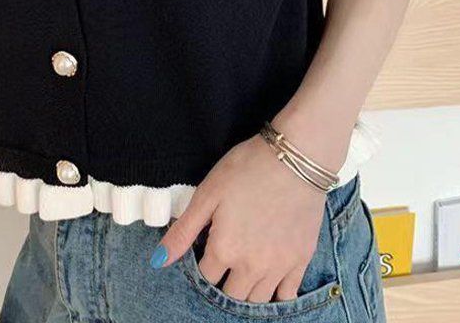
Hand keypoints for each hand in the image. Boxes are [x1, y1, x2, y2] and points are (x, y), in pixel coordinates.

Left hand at [152, 133, 328, 302]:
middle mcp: (251, 267)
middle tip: (223, 261)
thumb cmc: (246, 169)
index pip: (206, 277)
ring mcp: (279, 266)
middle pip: (231, 295)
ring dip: (246, 291)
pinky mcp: (301, 259)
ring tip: (242, 271)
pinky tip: (270, 279)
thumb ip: (184, 231)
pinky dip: (276, 293)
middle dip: (223, 283)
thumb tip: (159, 261)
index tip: (204, 249)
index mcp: (224, 250)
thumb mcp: (208, 194)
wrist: (295, 158)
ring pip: (258, 300)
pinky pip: (287, 294)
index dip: (201, 265)